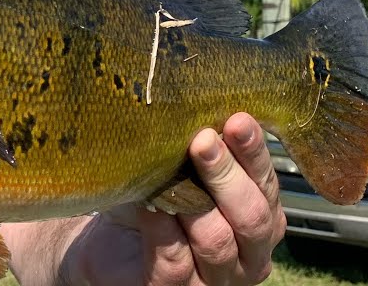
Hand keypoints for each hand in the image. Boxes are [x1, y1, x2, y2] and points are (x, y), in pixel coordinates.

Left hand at [59, 113, 284, 284]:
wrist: (98, 240)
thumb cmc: (148, 197)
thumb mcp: (176, 166)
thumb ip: (200, 147)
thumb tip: (203, 100)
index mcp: (258, 218)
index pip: (269, 187)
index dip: (255, 154)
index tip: (238, 118)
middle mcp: (246, 254)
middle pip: (253, 218)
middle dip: (228, 175)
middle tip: (203, 140)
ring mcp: (213, 279)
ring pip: (218, 242)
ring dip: (197, 201)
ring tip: (175, 168)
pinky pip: (176, 263)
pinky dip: (164, 231)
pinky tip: (151, 204)